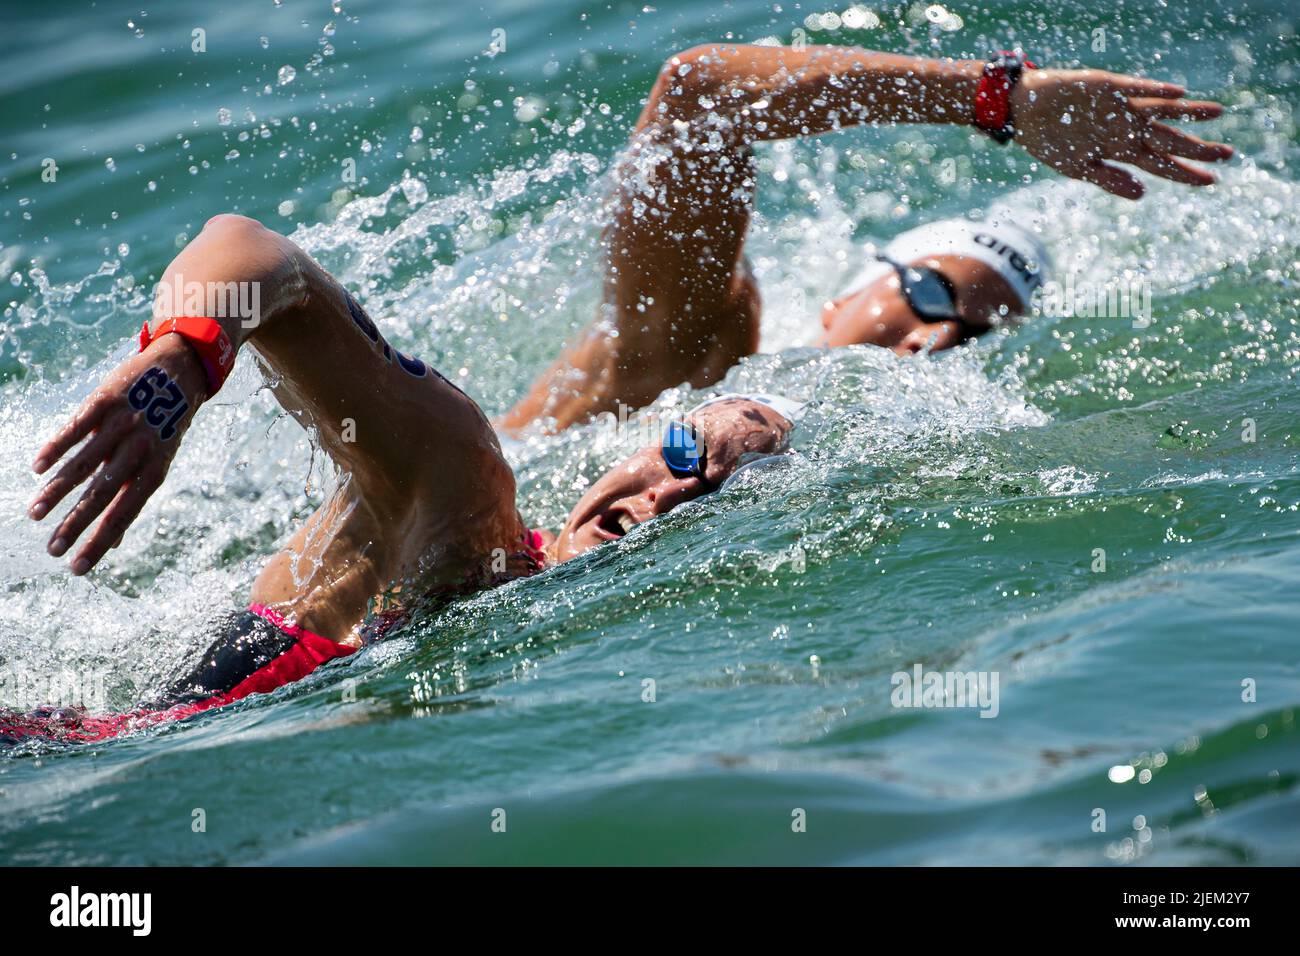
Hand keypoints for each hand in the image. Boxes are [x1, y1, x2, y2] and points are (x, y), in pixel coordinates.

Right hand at [29, 335, 206, 574]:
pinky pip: (77, 427)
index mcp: (155, 470)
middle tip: (51, 550)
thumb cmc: (166, 426)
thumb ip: (132, 497)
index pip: (124, 515)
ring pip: (84, 463)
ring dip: (57, 491)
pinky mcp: (106, 399)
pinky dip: (56, 448)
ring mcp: (123, 423)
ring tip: (35, 514)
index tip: (77, 569)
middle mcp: (140, 449)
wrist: (180, 371)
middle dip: (75, 525)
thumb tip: (113, 542)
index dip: (100, 543)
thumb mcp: (158, 461)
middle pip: (102, 494)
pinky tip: (37, 468)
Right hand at [1012, 69, 1232, 198]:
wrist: (1023, 112)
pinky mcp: (1107, 87)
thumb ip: (1110, 180)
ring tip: (1218, 113)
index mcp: (1120, 151)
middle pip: (1169, 139)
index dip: (1185, 172)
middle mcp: (1126, 129)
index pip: (1160, 164)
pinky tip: (1177, 93)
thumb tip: (1142, 195)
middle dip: (1197, 147)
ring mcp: (1120, 107)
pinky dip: (1154, 91)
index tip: (1211, 180)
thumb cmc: (1048, 141)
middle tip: (1228, 155)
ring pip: (1161, 111)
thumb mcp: (1078, 169)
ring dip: (1189, 112)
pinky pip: (1135, 88)